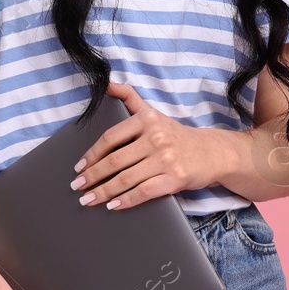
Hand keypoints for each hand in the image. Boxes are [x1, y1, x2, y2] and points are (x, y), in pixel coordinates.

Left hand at [69, 81, 236, 210]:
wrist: (211, 153)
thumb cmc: (176, 135)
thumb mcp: (153, 112)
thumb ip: (129, 98)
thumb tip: (107, 84)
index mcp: (146, 120)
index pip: (111, 137)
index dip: (92, 154)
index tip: (79, 166)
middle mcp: (156, 137)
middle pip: (115, 160)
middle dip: (92, 176)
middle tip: (77, 186)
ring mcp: (166, 159)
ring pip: (126, 179)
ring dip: (103, 192)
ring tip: (87, 199)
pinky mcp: (175, 178)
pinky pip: (144, 192)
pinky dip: (126, 200)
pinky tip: (112, 205)